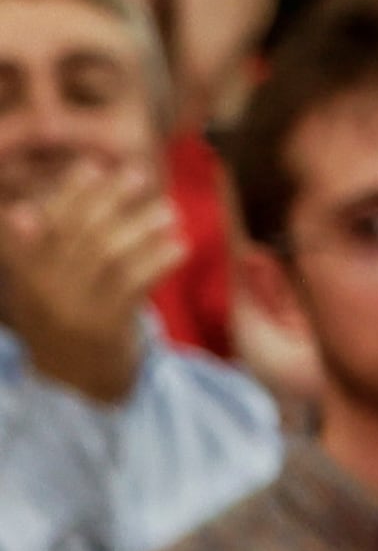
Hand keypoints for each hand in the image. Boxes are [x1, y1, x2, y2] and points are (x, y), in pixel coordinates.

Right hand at [0, 163, 180, 403]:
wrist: (76, 383)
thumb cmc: (66, 320)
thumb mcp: (43, 286)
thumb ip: (39, 248)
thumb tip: (30, 206)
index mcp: (24, 276)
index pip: (42, 225)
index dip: (66, 194)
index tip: (92, 166)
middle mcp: (42, 292)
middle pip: (78, 233)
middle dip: (109, 198)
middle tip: (138, 176)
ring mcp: (72, 311)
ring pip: (108, 254)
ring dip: (142, 226)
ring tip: (169, 212)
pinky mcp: (105, 328)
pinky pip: (134, 283)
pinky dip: (160, 259)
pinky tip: (180, 247)